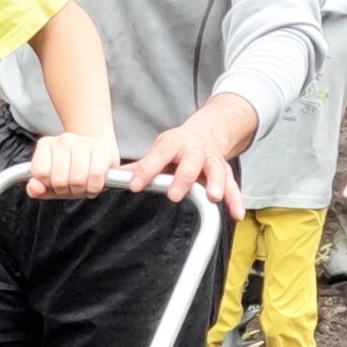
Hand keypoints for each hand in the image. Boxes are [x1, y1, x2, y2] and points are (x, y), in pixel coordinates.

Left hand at [26, 129, 114, 199]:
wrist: (100, 155)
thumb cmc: (73, 171)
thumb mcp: (50, 184)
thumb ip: (36, 189)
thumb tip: (34, 186)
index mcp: (45, 145)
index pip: (40, 173)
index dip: (50, 185)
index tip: (56, 183)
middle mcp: (63, 140)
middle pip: (59, 180)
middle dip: (67, 190)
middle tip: (72, 185)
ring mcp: (82, 142)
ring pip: (77, 179)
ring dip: (82, 189)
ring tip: (84, 183)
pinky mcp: (101, 149)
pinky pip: (95, 176)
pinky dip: (94, 187)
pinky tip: (94, 182)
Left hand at [125, 110, 244, 218]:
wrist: (206, 133)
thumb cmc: (177, 146)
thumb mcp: (158, 150)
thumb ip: (139, 166)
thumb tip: (111, 177)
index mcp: (173, 144)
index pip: (157, 155)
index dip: (146, 169)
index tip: (134, 185)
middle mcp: (194, 150)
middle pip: (190, 162)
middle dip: (184, 178)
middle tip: (175, 194)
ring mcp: (211, 160)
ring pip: (216, 171)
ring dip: (216, 184)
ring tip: (213, 197)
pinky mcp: (224, 172)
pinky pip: (232, 186)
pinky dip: (235, 200)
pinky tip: (236, 214)